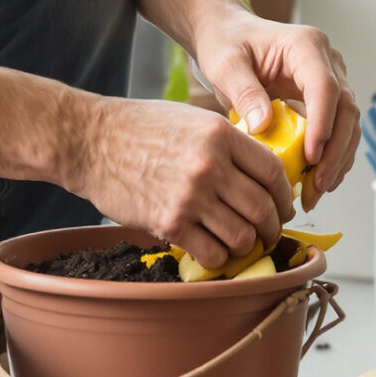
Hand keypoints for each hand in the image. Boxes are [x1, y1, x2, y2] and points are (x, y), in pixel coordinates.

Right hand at [67, 96, 293, 270]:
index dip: (284, 195)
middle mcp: (210, 166)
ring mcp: (190, 197)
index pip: (272, 173)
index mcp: (221, 135)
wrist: (91, 141)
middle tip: (268, 232)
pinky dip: (219, 258)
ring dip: (246, 245)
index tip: (282, 206)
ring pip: (241, 237)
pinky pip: (211, 253)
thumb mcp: (192, 118)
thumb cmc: (140, 126)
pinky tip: (213, 249)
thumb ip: (227, 142)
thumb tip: (260, 172)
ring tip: (239, 242)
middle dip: (271, 227)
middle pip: (262, 209)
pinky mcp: (168, 222)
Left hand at [192, 12, 359, 210]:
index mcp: (305, 46)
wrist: (228, 35)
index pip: (325, 87)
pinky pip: (338, 130)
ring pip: (349, 124)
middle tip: (317, 186)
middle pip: (346, 109)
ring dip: (337, 160)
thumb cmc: (226, 44)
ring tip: (315, 193)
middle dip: (335, 152)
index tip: (311, 158)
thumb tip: (263, 126)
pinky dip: (331, 157)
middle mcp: (327, 61)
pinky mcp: (326, 99)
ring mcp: (331, 79)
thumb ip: (244, 92)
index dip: (323, 125)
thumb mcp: (225, 65)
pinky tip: (316, 182)